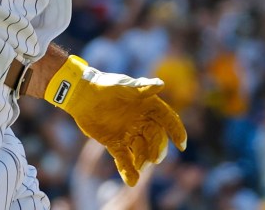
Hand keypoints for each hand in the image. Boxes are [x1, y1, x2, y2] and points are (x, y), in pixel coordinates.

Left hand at [45, 55, 186, 185]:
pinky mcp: (115, 143)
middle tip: (154, 159)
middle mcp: (141, 121)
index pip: (168, 120)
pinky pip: (124, 159)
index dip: (176, 131)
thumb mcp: (123, 85)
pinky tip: (131, 181)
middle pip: (156, 138)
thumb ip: (142, 87)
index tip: (181, 145)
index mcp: (148, 106)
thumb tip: (161, 84)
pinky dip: (128, 170)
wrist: (82, 95)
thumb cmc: (105, 85)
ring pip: (142, 151)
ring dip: (143, 160)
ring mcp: (129, 134)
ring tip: (140, 167)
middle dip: (157, 150)